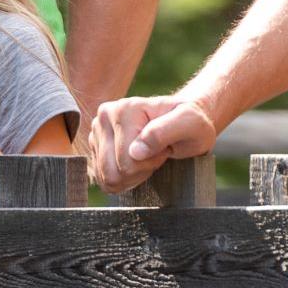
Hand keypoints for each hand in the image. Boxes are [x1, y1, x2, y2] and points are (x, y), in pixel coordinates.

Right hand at [87, 95, 218, 193]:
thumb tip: (135, 152)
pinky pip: (102, 177)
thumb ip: (164, 133)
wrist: (185, 121)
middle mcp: (104, 116)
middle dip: (138, 172)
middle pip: (112, 171)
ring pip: (105, 177)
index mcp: (124, 109)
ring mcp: (97, 131)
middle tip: (156, 156)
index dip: (150, 163)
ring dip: (130, 176)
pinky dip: (121, 178)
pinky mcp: (95, 145)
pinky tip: (135, 164)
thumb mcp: (191, 123)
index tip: (164, 149)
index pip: (127, 160)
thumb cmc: (192, 123)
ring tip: (147, 159)